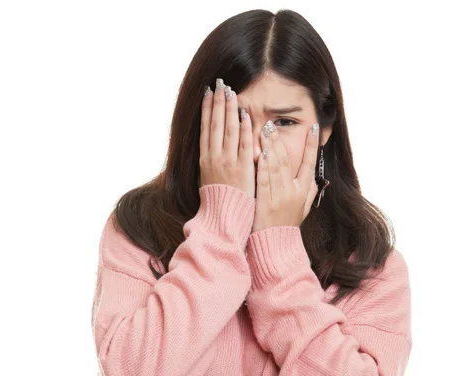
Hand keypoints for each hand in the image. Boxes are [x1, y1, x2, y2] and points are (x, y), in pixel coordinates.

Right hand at [199, 78, 254, 198]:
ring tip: (231, 92)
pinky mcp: (242, 168)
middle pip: (215, 125)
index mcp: (205, 159)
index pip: (206, 128)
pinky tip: (245, 114)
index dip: (207, 109)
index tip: (208, 93)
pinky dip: (244, 128)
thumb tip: (213, 147)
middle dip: (217, 102)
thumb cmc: (219, 201)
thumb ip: (212, 161)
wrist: (224, 218)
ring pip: (228, 130)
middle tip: (220, 84)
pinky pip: (244, 144)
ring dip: (229, 109)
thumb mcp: (209, 179)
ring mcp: (228, 162)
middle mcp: (214, 158)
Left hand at [252, 120, 319, 232]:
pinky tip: (260, 153)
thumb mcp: (304, 208)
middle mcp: (293, 192)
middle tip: (274, 125)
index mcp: (304, 191)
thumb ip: (310, 191)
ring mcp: (279, 197)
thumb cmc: (288, 224)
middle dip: (281, 141)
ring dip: (270, 148)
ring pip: (275, 168)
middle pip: (288, 161)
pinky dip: (263, 167)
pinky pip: (264, 181)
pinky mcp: (265, 203)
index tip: (314, 127)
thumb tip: (314, 176)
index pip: (310, 163)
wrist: (275, 244)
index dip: (312, 145)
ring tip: (265, 132)